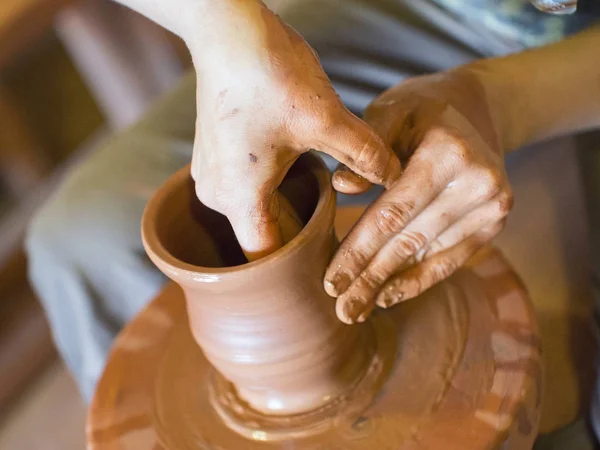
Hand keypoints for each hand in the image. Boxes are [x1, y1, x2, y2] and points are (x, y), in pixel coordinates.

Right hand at [189, 3, 399, 259]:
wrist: (226, 28)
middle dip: (301, 234)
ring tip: (323, 201)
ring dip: (288, 208)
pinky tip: (297, 171)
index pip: (267, 259)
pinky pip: (246, 189)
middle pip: (262, 236)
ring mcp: (210, 174)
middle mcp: (217, 195)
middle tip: (338, 231)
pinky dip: (273, 189)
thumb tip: (394, 175)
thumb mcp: (325, 117)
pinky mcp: (214, 155)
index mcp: (239, 197)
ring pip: (256, 211)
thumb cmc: (267, 72)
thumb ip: (364, 153)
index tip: (330, 261)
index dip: (299, 266)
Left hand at [324, 69, 512, 323]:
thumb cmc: (420, 110)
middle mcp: (478, 182)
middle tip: (340, 310)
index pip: (392, 214)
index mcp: (447, 152)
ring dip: (389, 287)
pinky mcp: (494, 222)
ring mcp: (492, 206)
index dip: (358, 251)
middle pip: (409, 242)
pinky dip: (417, 280)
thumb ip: (364, 150)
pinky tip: (388, 297)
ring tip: (356, 311)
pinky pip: (450, 259)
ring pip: (428, 256)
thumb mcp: (389, 112)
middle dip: (370, 278)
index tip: (330, 281)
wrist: (476, 109)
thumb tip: (341, 187)